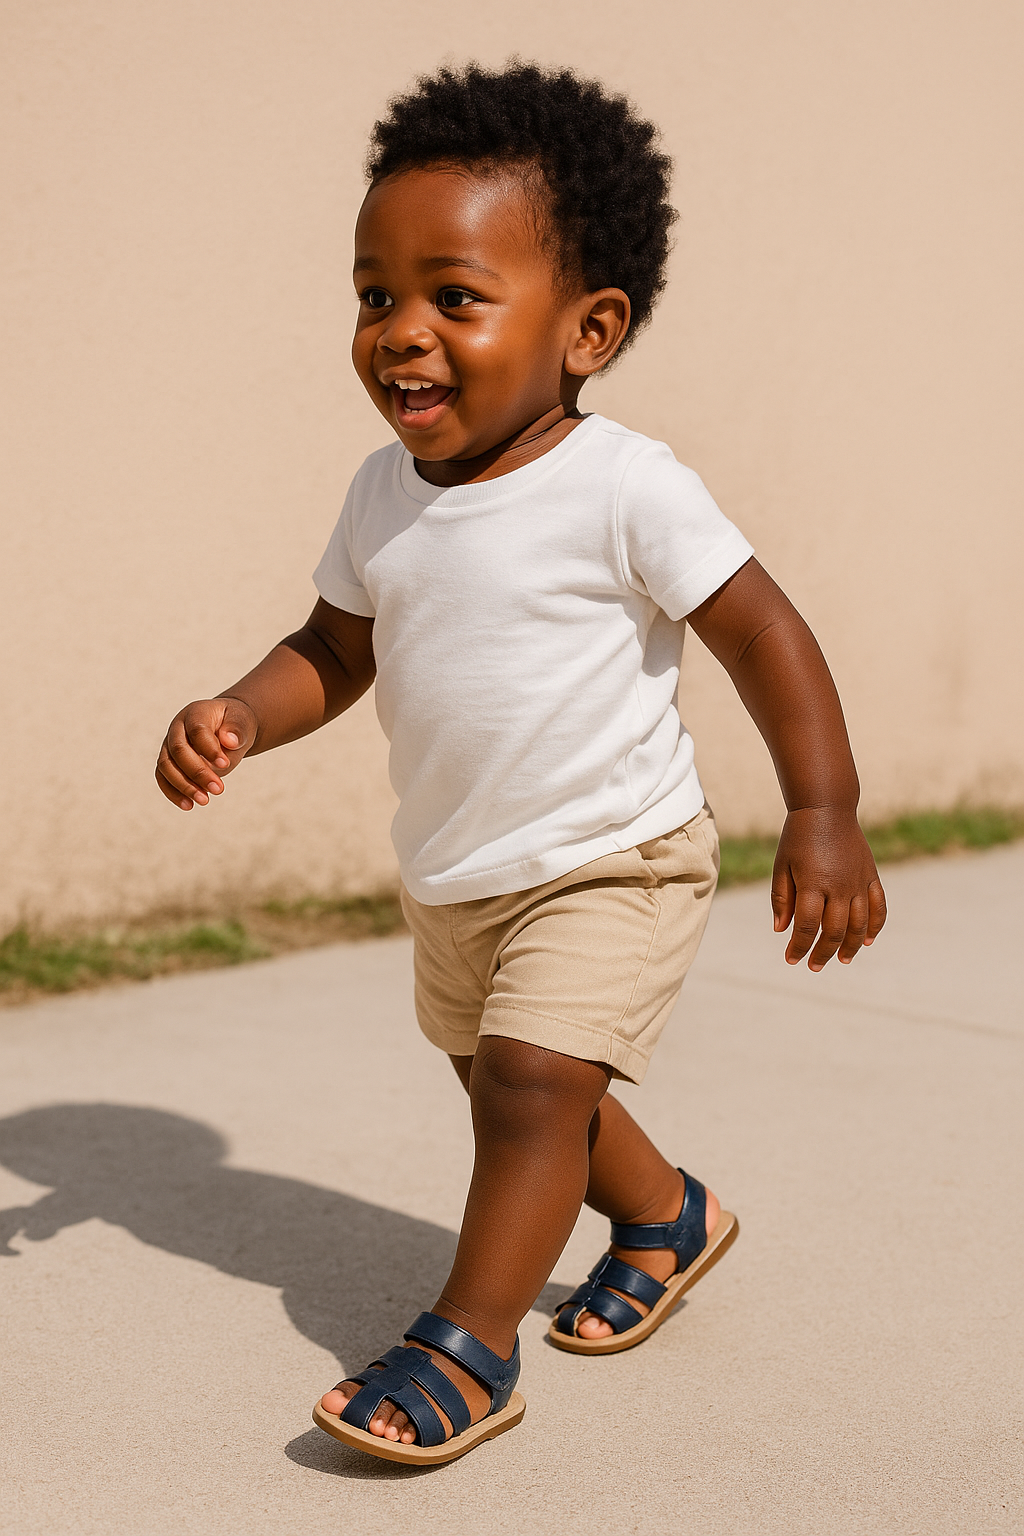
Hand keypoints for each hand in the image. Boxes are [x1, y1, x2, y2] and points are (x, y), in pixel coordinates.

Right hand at [155, 696, 257, 809]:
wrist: (227, 729)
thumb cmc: (235, 725)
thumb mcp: (242, 722)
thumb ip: (237, 730)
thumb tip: (229, 741)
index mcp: (196, 712)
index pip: (197, 730)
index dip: (209, 748)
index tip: (226, 765)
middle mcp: (178, 727)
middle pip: (178, 750)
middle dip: (198, 772)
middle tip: (219, 789)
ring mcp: (169, 744)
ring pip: (166, 766)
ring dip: (184, 786)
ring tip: (205, 800)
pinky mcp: (168, 761)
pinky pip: (162, 778)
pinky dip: (173, 793)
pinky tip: (188, 805)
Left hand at [771, 807, 885, 969]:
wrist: (826, 808)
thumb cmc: (798, 838)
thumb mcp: (782, 866)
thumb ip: (782, 899)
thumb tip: (782, 930)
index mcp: (813, 884)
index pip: (807, 926)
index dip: (800, 947)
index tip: (792, 960)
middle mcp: (839, 886)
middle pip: (835, 931)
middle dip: (823, 952)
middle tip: (814, 966)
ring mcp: (858, 881)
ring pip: (860, 924)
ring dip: (852, 946)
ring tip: (843, 960)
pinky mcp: (870, 875)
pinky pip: (878, 906)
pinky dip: (875, 925)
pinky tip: (868, 940)